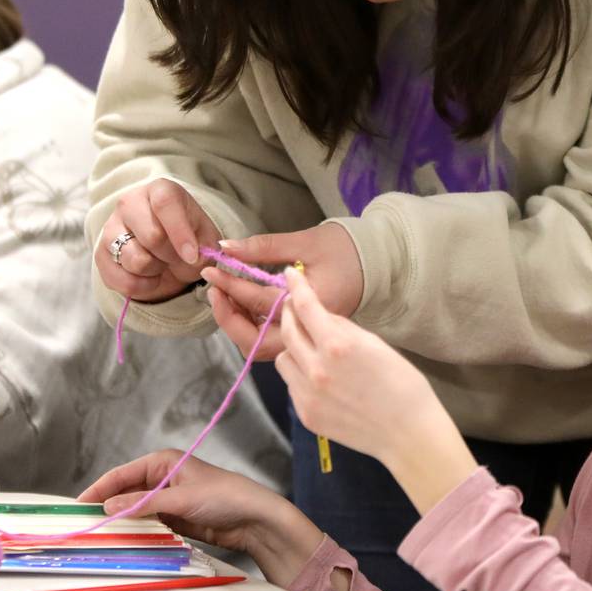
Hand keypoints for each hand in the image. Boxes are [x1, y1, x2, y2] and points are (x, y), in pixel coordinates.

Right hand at [77, 449, 324, 585]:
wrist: (254, 518)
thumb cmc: (223, 496)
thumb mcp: (180, 499)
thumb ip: (143, 503)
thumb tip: (108, 507)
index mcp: (163, 462)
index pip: (121, 474)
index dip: (98, 489)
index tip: (77, 506)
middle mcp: (163, 478)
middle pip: (125, 493)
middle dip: (106, 507)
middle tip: (82, 526)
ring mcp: (168, 500)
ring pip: (134, 511)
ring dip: (120, 522)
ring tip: (97, 536)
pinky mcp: (174, 519)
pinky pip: (147, 525)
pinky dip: (136, 532)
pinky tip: (123, 542)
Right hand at [96, 179, 221, 302]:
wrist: (167, 251)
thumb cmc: (188, 237)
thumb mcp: (205, 237)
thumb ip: (206, 246)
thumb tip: (194, 259)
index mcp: (159, 190)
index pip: (165, 203)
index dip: (180, 233)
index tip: (192, 256)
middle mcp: (129, 203)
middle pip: (152, 236)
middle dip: (172, 255)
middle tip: (178, 256)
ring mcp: (110, 228)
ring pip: (136, 260)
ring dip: (156, 270)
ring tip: (161, 263)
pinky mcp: (100, 255)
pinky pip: (123, 281)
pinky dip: (143, 286)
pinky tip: (150, 276)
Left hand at [202, 223, 363, 360]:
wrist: (380, 262)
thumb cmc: (347, 248)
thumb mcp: (306, 242)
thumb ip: (265, 247)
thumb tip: (226, 248)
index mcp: (316, 305)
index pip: (263, 303)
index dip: (232, 286)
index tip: (211, 271)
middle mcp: (312, 331)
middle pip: (258, 344)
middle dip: (229, 319)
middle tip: (214, 293)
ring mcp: (311, 338)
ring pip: (262, 348)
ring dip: (238, 325)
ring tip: (226, 297)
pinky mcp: (308, 338)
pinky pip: (272, 342)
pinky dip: (252, 326)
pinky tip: (244, 305)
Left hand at [275, 269, 476, 513]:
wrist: (407, 433)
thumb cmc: (402, 385)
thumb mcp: (376, 344)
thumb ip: (343, 328)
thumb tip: (322, 315)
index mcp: (337, 346)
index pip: (306, 307)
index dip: (297, 287)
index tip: (290, 274)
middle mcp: (315, 369)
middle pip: (288, 330)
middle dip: (290, 314)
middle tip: (297, 308)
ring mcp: (307, 394)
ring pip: (283, 358)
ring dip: (293, 348)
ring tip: (312, 349)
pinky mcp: (305, 414)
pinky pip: (291, 384)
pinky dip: (299, 374)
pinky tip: (320, 377)